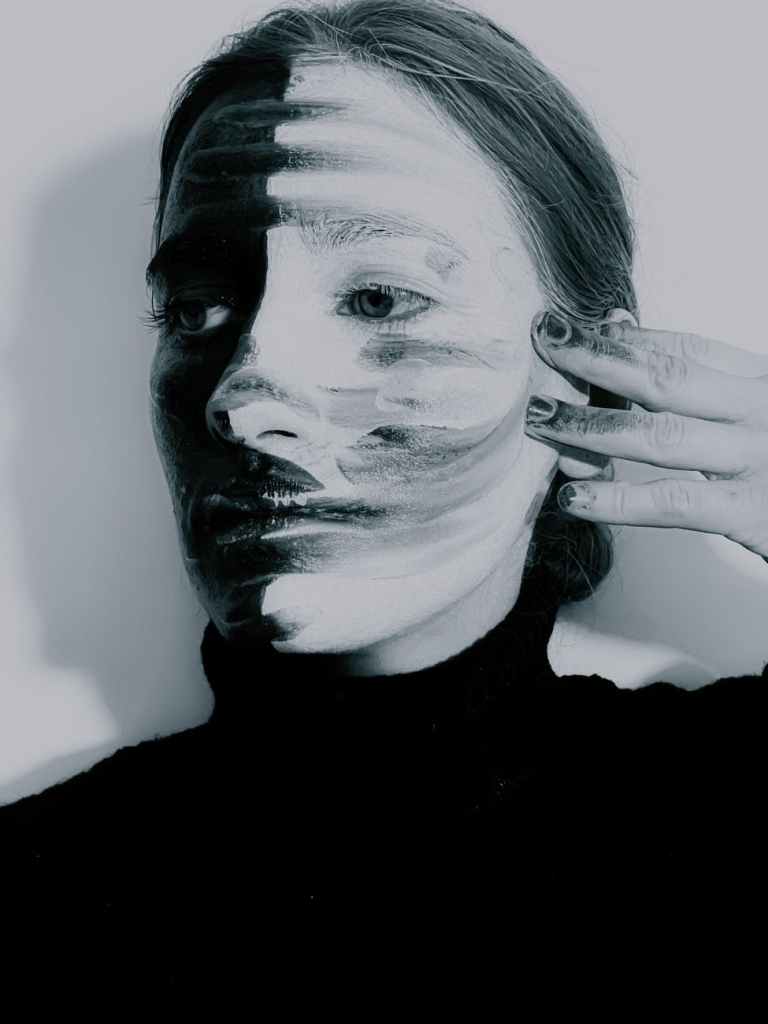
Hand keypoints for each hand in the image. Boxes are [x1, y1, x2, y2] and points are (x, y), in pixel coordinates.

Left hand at [525, 312, 767, 560]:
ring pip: (659, 434)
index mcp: (763, 379)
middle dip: (595, 355)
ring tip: (539, 418)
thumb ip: (702, 376)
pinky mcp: (755, 513)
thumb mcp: (758, 407)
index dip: (619, 337)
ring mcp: (759, 457)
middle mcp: (762, 408)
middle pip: (665, 374)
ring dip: (591, 424)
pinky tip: (573, 498)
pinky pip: (674, 503)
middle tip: (543, 340)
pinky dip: (618, 500)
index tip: (567, 325)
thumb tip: (622, 326)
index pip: (682, 347)